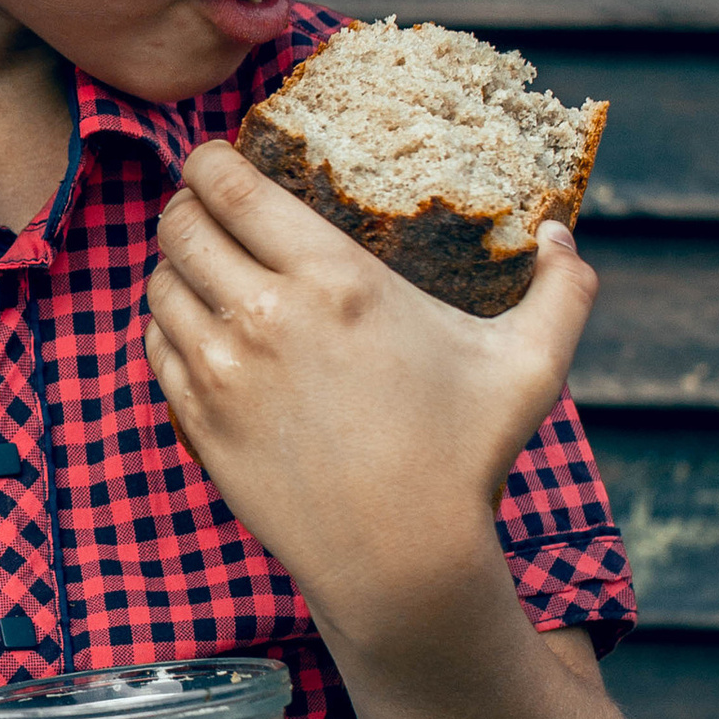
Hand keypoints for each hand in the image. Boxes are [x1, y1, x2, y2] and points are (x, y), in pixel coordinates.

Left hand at [143, 140, 598, 661]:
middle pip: (178, 225)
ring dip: (173, 265)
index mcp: (334, 280)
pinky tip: (197, 325)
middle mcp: (263, 315)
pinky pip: (155, 346)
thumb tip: (561, 232)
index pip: (230, 186)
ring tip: (201, 264)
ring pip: (159, 284)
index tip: (217, 158)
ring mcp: (221, 372)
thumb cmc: (465, 458)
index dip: (210, 159)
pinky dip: (167, 325)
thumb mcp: (531, 367)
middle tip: (205, 206)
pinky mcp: (198, 421)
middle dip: (186, 205)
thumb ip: (563, 289)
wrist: (400, 560)